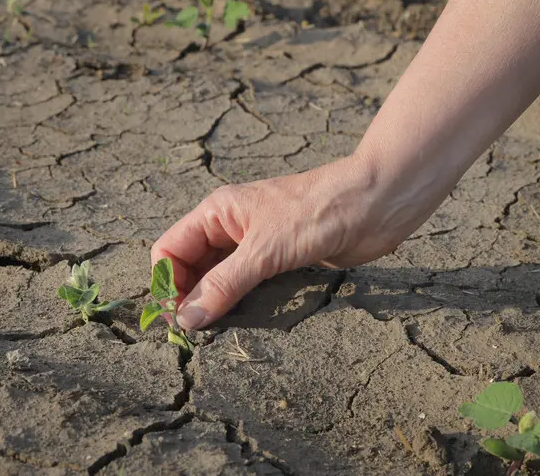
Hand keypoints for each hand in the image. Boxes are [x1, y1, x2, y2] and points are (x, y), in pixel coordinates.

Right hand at [150, 149, 449, 330]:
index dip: (166, 283)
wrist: (373, 205)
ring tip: (214, 334)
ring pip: (218, 278)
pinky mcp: (278, 259)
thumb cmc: (316, 213)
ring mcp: (255, 244)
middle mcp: (230, 227)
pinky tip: (240, 322)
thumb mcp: (263, 251)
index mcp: (216, 213)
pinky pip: (246, 285)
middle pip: (191, 267)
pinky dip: (238, 303)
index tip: (175, 318)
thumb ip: (223, 286)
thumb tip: (185, 319)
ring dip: (214, 303)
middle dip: (188, 297)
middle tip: (194, 334)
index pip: (170, 249)